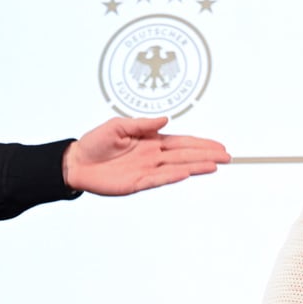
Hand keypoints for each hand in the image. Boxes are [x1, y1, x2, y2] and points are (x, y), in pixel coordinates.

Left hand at [61, 116, 230, 195]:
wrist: (75, 162)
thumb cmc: (95, 142)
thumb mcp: (118, 125)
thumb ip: (143, 124)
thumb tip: (165, 119)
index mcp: (152, 141)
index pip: (183, 142)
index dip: (202, 144)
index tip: (219, 146)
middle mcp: (153, 156)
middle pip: (186, 155)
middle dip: (207, 155)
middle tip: (227, 157)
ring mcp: (146, 171)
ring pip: (177, 168)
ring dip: (196, 167)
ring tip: (214, 166)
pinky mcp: (136, 183)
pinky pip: (158, 180)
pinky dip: (172, 177)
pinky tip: (186, 173)